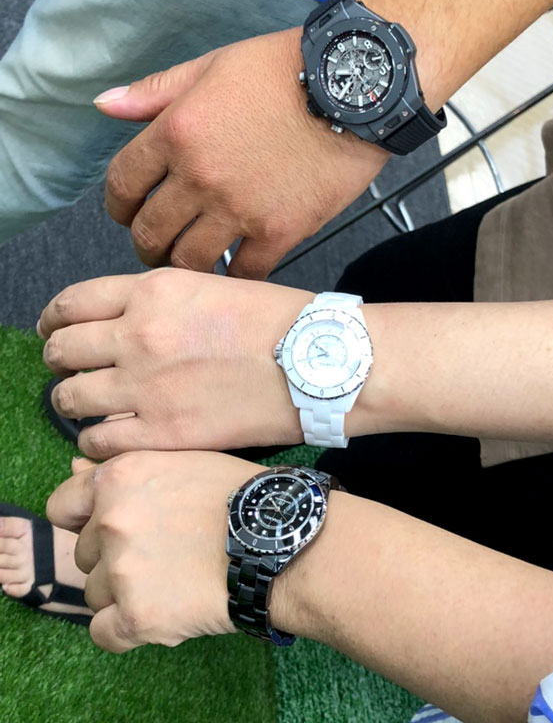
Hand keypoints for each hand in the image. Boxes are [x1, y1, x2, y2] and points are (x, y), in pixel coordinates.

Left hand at [38, 269, 312, 458]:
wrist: (320, 364)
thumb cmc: (279, 324)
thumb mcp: (211, 289)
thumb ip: (158, 304)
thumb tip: (124, 326)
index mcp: (152, 290)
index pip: (71, 302)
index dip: (53, 320)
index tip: (54, 332)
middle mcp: (138, 333)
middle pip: (61, 350)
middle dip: (58, 362)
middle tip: (70, 371)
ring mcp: (145, 386)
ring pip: (70, 398)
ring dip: (73, 403)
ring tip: (89, 408)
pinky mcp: (162, 433)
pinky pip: (97, 442)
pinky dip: (95, 442)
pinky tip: (112, 437)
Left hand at [46, 451, 262, 652]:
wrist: (278, 540)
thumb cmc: (239, 495)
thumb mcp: (183, 460)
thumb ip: (126, 468)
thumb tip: (76, 466)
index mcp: (119, 478)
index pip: (62, 506)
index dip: (84, 520)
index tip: (108, 530)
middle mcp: (111, 521)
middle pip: (83, 553)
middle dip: (113, 556)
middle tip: (162, 555)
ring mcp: (122, 570)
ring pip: (95, 593)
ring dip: (124, 593)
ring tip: (171, 582)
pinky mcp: (137, 616)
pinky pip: (103, 633)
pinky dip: (126, 630)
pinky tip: (161, 614)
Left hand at [95, 27, 387, 278]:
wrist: (354, 88)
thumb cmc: (284, 70)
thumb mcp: (212, 66)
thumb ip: (154, 92)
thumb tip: (104, 105)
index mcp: (176, 133)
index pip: (122, 185)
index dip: (118, 206)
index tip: (127, 213)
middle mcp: (200, 177)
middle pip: (150, 233)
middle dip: (145, 244)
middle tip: (155, 247)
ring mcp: (240, 210)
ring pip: (190, 261)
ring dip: (182, 266)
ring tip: (190, 263)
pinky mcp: (279, 232)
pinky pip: (243, 272)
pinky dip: (233, 277)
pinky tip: (234, 271)